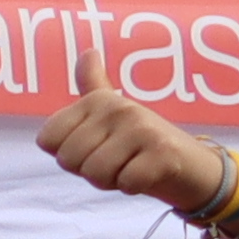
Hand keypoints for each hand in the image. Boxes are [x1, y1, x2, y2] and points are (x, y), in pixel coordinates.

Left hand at [40, 72, 216, 217]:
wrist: (191, 164)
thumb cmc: (139, 144)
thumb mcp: (110, 114)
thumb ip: (93, 86)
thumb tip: (88, 52)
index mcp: (97, 100)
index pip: (47, 141)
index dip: (66, 155)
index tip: (95, 147)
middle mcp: (118, 107)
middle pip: (68, 161)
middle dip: (88, 171)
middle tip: (117, 160)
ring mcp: (142, 128)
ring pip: (94, 174)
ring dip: (111, 181)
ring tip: (131, 166)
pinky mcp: (162, 153)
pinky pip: (124, 183)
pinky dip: (132, 187)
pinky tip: (147, 175)